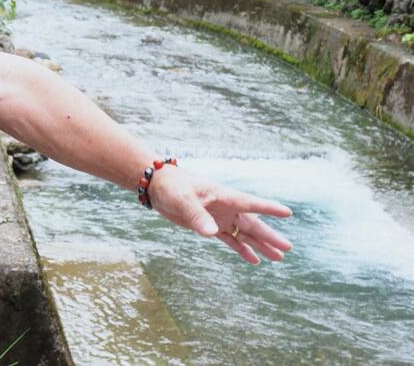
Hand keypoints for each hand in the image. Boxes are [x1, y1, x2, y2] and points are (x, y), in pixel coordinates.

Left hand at [148, 165, 292, 263]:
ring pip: (244, 233)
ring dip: (260, 245)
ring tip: (278, 257)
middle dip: (269, 236)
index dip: (268, 208)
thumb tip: (212, 233)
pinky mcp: (209, 225)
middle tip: (288, 248)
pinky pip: (230, 239)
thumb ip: (198, 215)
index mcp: (223, 196)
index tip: (287, 213)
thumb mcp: (183, 200)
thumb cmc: (172, 187)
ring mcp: (219, 217)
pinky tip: (254, 259)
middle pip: (252, 223)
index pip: (250, 202)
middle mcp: (226, 207)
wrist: (158, 187)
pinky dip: (242, 249)